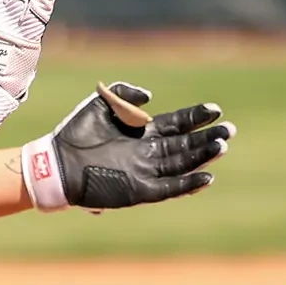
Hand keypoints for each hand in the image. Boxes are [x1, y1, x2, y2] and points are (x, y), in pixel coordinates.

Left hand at [21, 82, 234, 210]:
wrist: (55, 164)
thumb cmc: (75, 133)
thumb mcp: (100, 102)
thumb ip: (124, 92)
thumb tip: (150, 97)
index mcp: (141, 133)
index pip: (176, 124)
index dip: (196, 117)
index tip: (215, 109)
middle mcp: (148, 153)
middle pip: (185, 145)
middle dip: (207, 138)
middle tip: (230, 130)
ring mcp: (145, 172)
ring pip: (182, 165)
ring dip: (202, 157)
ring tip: (222, 147)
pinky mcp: (139, 191)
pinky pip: (169, 188)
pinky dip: (188, 184)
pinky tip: (206, 177)